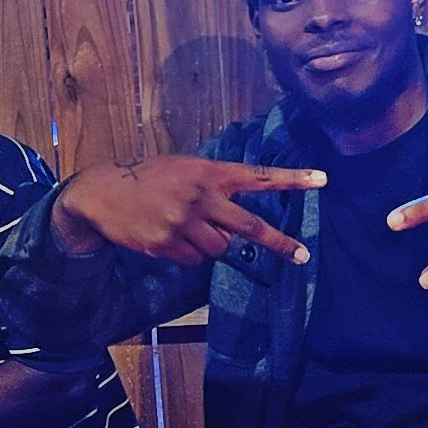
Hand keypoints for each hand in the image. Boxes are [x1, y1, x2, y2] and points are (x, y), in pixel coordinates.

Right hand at [53, 156, 326, 265]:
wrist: (103, 194)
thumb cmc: (150, 178)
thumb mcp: (185, 168)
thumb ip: (213, 186)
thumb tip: (237, 217)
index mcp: (210, 172)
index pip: (260, 177)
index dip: (293, 179)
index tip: (323, 180)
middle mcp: (202, 198)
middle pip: (250, 227)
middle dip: (279, 243)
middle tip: (302, 255)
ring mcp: (185, 224)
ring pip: (219, 249)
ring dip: (213, 243)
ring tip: (189, 227)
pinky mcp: (169, 246)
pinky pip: (194, 259)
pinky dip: (188, 252)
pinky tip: (169, 236)